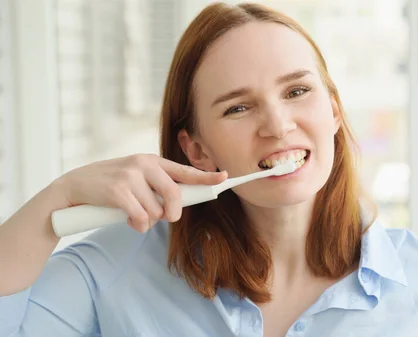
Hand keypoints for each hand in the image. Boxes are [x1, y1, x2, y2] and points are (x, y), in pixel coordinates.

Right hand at [54, 154, 226, 232]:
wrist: (73, 188)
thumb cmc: (110, 188)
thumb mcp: (135, 180)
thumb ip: (156, 188)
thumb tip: (178, 207)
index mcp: (152, 161)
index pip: (184, 170)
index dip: (206, 176)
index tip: (225, 177)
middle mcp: (144, 164)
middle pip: (175, 195)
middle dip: (172, 213)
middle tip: (167, 218)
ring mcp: (130, 176)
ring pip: (156, 211)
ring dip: (147, 221)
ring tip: (134, 215)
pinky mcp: (118, 190)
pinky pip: (141, 217)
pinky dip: (137, 225)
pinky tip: (128, 220)